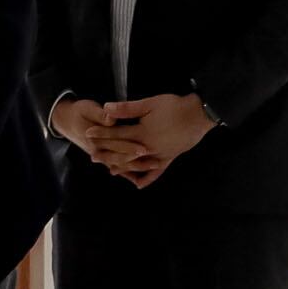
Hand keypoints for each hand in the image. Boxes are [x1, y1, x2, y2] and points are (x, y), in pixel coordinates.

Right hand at [52, 96, 155, 174]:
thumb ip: (100, 114)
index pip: (115, 146)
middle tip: (155, 162)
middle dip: (138, 162)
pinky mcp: (105, 156)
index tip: (144, 149)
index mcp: (94, 140)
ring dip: (137, 168)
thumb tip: (111, 118)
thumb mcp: (87, 109)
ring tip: (155, 167)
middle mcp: (98, 151)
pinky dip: (130, 173)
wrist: (67, 121)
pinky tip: (142, 177)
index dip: (130, 148)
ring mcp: (102, 156)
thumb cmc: (79, 113)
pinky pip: (119, 167)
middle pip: (121, 159)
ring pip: (121, 166)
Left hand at [98, 94, 219, 189]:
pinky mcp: (169, 159)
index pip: (117, 134)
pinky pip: (156, 172)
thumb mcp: (150, 104)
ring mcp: (159, 155)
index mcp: (142, 133)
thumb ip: (127, 108)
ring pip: (137, 165)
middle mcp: (148, 148)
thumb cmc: (174, 107)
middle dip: (107, 153)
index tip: (88, 134)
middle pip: (123, 153)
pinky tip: (138, 184)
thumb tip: (107, 108)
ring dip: (123, 167)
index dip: (101, 133)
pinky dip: (147, 178)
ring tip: (110, 170)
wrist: (198, 115)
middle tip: (92, 156)